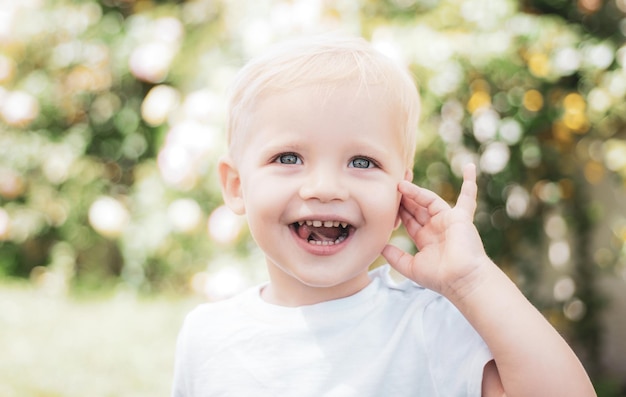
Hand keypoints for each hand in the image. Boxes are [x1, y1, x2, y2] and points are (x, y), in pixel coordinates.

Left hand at [382, 164, 491, 300]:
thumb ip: (395, 257)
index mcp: (425, 239)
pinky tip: (469, 166)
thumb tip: (380, 246)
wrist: (461, 280)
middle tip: (391, 184)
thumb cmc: (439, 277)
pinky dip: (470, 182)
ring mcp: (448, 220)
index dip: (397, 210)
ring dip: (415, 191)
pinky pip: (468, 197)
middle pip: (416, 207)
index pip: (408, 220)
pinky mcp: (460, 216)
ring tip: (401, 182)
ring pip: (429, 200)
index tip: (384, 201)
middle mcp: (436, 227)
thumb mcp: (410, 267)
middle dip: (404, 197)